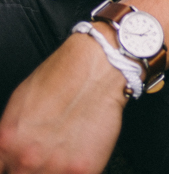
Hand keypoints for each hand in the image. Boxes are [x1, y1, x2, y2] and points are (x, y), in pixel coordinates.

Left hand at [0, 33, 126, 173]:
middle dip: (30, 168)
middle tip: (43, 153)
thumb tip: (8, 156)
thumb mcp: (19, 103)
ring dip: (52, 170)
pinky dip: (73, 170)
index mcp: (7, 143)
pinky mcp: (83, 170)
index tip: (15, 164)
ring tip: (62, 151)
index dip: (10, 166)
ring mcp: (56, 167)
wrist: (99, 65)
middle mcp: (27, 159)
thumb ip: (10, 139)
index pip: (1, 170)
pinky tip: (76, 152)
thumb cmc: (62, 75)